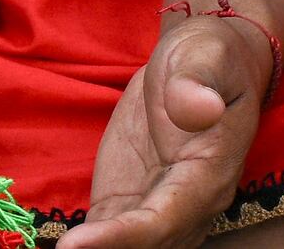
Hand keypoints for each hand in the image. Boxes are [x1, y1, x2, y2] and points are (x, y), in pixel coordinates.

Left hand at [64, 10, 276, 247]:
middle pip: (147, 246)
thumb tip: (198, 108)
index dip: (123, 238)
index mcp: (209, 174)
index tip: (75, 245)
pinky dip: (89, 247)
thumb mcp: (206, 54)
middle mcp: (188, 206)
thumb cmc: (208, 56)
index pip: (164, 219)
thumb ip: (198, 81)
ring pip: (131, 248)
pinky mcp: (130, 204)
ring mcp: (158, 209)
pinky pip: (109, 237)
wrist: (202, 66)